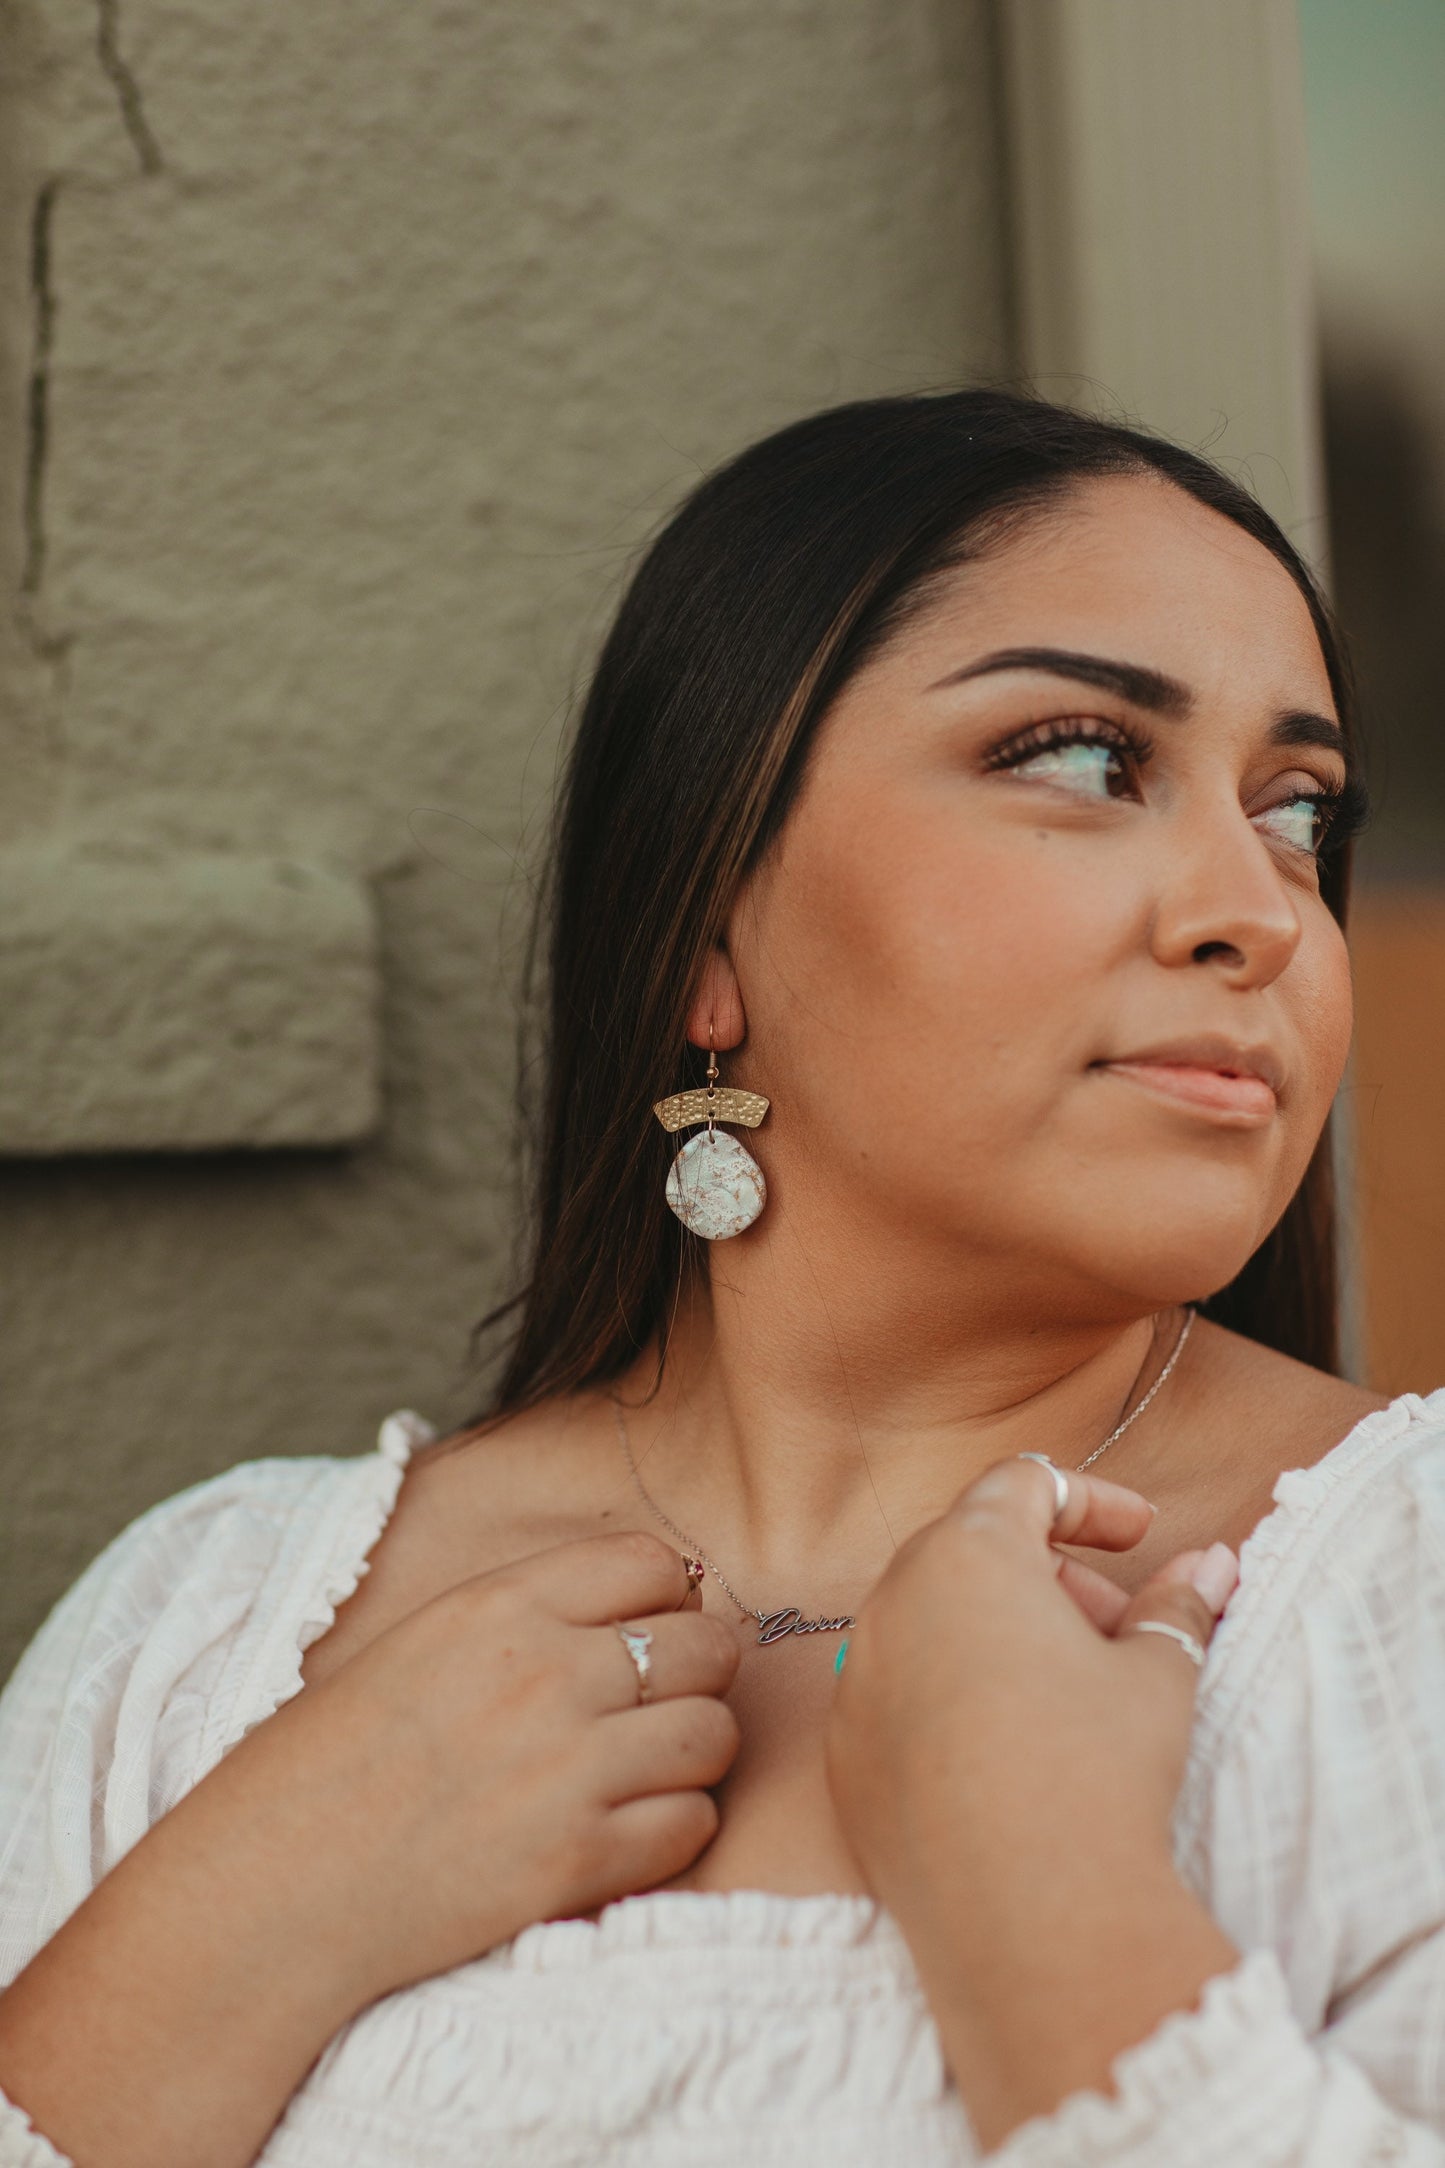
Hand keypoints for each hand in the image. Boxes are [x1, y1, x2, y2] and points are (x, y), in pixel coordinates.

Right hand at [254, 1528, 741, 1999]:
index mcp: (501, 1606)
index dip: (668, 1597)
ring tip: (647, 1771)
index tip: (650, 1628)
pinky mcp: (576, 1862)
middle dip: (698, 1674)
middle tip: (659, 1705)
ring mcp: (567, 1770)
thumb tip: (650, 1596)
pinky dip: (675, 1828)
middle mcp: (546, 1674)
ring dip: (694, 1754)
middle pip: (705, 1648)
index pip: (654, 1562)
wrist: (273, 1884)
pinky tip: (627, 1830)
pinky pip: (691, 1824)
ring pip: (713, 1736)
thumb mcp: (423, 1639)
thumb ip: (530, 1614)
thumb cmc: (336, 1760)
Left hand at [825, 1458, 1240, 2148]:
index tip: (1141, 1534)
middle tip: (1117, 1630)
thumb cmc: (1098, 1771)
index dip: (1091, 1500)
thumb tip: (1213, 1563)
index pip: (1024, 1483)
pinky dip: (950, 1696)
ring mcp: (856, 1679)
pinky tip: (1010, 1752)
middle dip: (1051, 1576)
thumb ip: (1176, 1606)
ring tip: (1070, 1694)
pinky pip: (897, 1694)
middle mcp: (892, 1600)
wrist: (1030, 1919)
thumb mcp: (1157, 1675)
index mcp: (967, 1554)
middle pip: (972, 1551)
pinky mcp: (842, 1755)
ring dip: (998, 1634)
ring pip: (929, 1621)